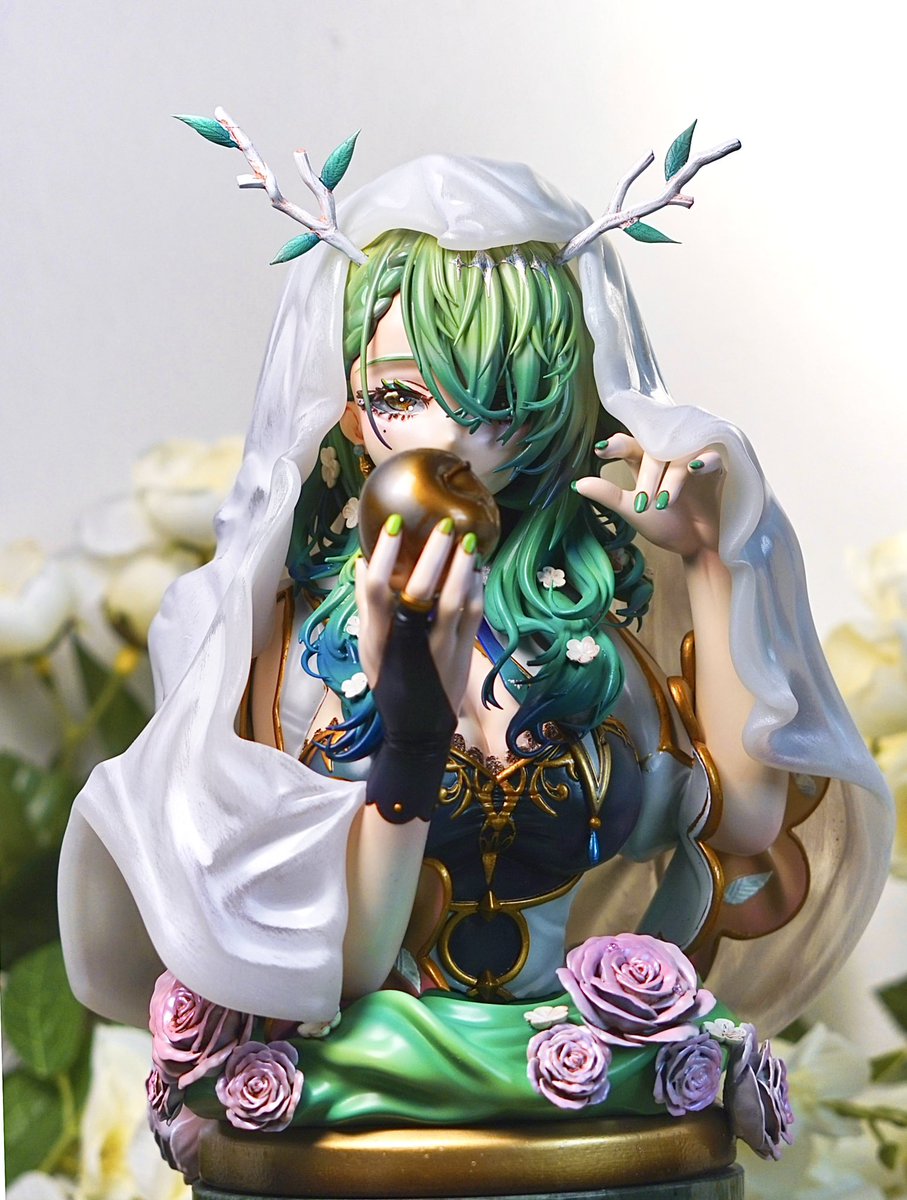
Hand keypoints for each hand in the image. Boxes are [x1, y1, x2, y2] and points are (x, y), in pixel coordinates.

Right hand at [354, 517, 483, 713]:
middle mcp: (408, 643)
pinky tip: (477, 570)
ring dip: (464, 569)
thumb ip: (366, 607)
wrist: (417, 731)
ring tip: (469, 542)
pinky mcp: (463, 656)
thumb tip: (361, 563)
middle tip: (445, 525)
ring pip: (455, 603)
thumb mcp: (369, 649)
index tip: (396, 525)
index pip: (377, 590)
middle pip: (422, 592)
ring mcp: (439, 650)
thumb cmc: (388, 684)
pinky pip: (473, 617)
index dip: (386, 555)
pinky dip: (476, 590)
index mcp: (378, 639)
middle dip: (435, 555)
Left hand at [574, 434, 724, 560]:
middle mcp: (668, 456)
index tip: (601, 450)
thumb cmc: (665, 526)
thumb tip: (577, 484)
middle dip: (648, 474)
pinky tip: (695, 469)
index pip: (630, 444)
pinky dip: (703, 460)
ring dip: (672, 476)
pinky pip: (710, 456)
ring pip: (680, 454)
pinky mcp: (716, 468)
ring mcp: (692, 460)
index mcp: (645, 462)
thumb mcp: (633, 511)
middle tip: (642, 501)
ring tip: (665, 501)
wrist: (697, 547)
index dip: (616, 444)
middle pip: (656, 449)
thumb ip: (609, 495)